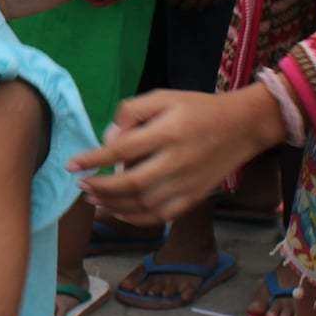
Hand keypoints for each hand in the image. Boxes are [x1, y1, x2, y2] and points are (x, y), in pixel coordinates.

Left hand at [68, 85, 285, 223]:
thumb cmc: (198, 109)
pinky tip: (117, 211)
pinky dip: (134, 218)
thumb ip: (132, 111)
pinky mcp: (194, 198)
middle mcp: (177, 161)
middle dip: (99, 187)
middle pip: (130, 184)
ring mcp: (187, 184)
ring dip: (112, 205)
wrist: (243, 126)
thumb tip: (109, 140)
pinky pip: (160, 216)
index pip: (122, 151)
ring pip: (142, 204)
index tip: (71, 164)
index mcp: (168, 132)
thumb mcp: (164, 97)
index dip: (93, 159)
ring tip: (92, 198)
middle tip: (80, 184)